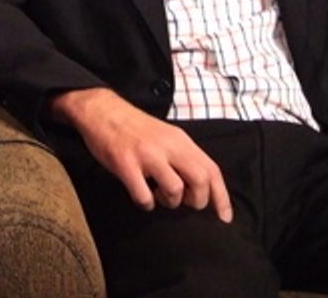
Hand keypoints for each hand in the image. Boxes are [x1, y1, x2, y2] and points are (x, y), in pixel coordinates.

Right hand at [50, 88, 232, 221]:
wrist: (102, 111)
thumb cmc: (135, 129)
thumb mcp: (167, 136)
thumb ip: (183, 157)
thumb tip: (201, 188)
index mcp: (181, 140)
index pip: (212, 170)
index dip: (222, 197)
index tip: (225, 218)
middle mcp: (168, 146)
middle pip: (200, 180)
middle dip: (197, 201)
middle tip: (183, 201)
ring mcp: (147, 154)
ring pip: (175, 189)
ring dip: (170, 202)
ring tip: (158, 194)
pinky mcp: (125, 163)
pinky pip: (144, 195)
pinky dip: (146, 203)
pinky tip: (141, 195)